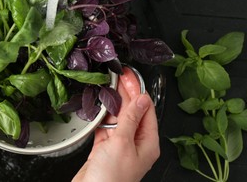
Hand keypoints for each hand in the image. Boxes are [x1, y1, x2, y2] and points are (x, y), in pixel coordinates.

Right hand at [73, 67, 159, 181]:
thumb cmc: (111, 180)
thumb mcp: (123, 144)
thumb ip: (130, 120)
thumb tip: (141, 100)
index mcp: (147, 143)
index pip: (145, 110)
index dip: (138, 91)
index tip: (129, 76)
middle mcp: (135, 144)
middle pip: (132, 112)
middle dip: (126, 94)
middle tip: (118, 76)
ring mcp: (119, 147)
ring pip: (118, 119)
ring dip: (113, 104)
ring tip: (108, 86)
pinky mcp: (104, 150)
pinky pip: (105, 128)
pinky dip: (101, 118)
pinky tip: (99, 107)